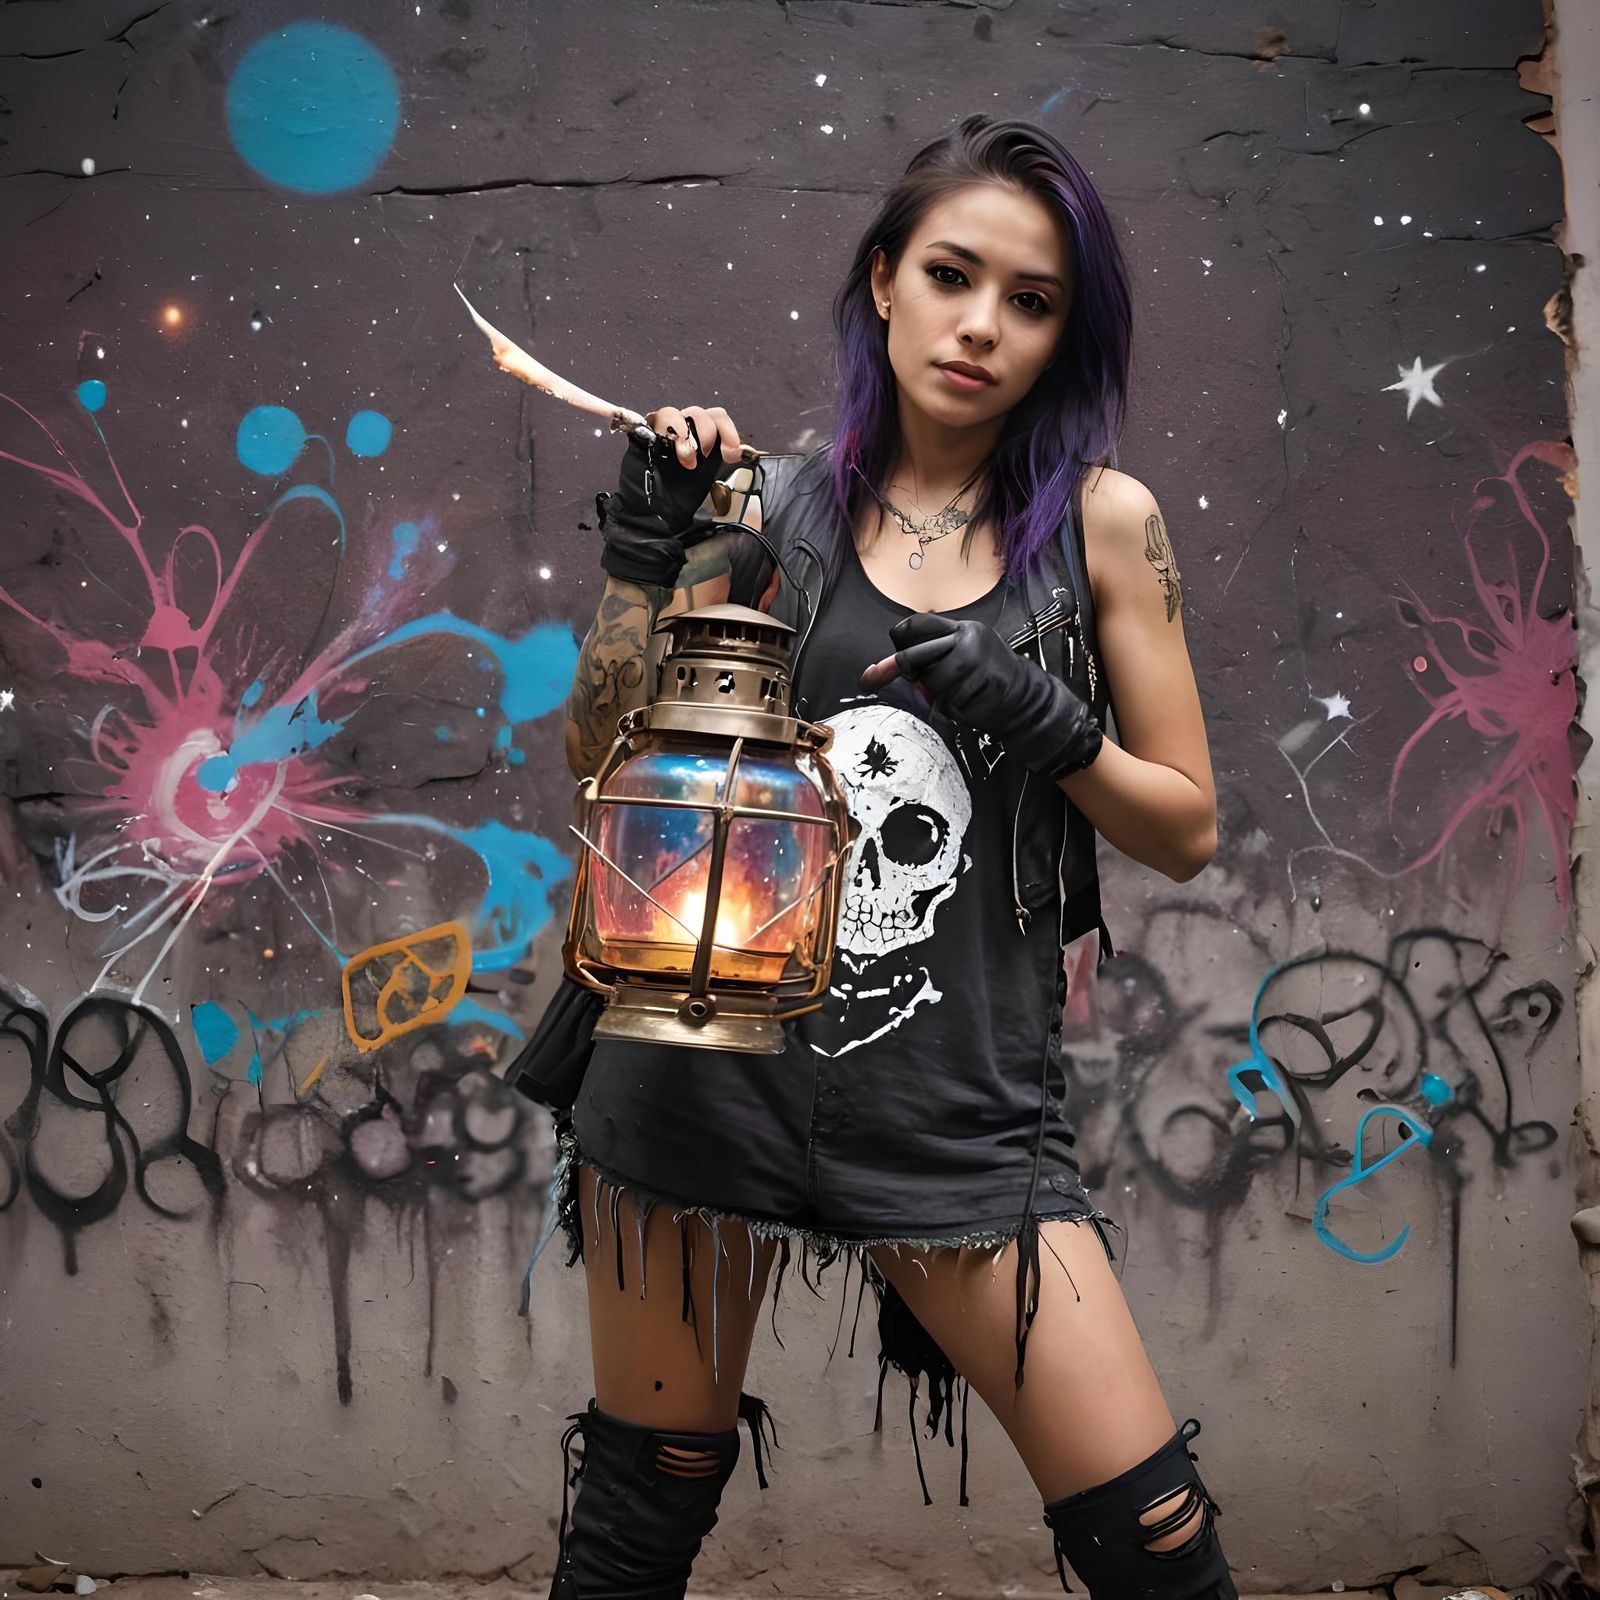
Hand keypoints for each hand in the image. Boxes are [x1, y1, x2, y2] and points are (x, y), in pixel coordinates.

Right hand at [596, 404, 743, 589]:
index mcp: (701, 439)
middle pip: (698, 413)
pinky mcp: (644, 436)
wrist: (655, 518)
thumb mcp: (712, 482)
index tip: (730, 452)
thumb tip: (744, 453)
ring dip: (686, 434)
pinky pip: (653, 419)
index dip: (727, 430)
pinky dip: (665, 430)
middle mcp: (683, 432)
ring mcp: (661, 432)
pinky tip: (669, 450)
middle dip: (707, 433)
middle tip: (706, 457)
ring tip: (687, 460)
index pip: (717, 418)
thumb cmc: (682, 501)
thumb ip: (724, 465)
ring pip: (674, 413)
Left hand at [874, 612, 1103, 780]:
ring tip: (955, 694)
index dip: (900, 638)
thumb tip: (890, 666)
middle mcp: (967, 641)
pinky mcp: (974, 688)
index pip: (919, 626)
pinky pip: (943, 703)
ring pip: (927, 683)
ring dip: (932, 694)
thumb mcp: (966, 654)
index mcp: (964, 629)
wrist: (1028, 700)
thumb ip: (935, 655)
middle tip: (868, 678)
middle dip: (891, 668)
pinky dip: (947, 708)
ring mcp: (971, 665)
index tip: (892, 645)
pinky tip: (967, 705)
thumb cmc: (989, 679)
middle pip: (913, 655)